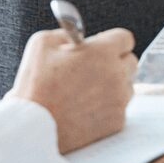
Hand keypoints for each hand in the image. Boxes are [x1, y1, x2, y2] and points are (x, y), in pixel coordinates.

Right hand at [6, 27, 137, 153]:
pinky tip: (86, 109)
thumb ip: (66, 33)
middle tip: (94, 70)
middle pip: (130, 62)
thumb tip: (78, 38)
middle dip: (115, 63)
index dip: (112, 42)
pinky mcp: (117, 121)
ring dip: (114, 86)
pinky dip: (107, 108)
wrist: (32, 129)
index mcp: (102, 52)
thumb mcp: (42, 44)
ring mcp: (119, 100)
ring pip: (127, 86)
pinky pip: (119, 108)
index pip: (125, 39)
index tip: (102, 48)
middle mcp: (117, 74)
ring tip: (86, 92)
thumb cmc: (35, 85)